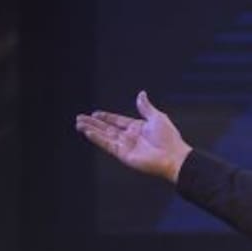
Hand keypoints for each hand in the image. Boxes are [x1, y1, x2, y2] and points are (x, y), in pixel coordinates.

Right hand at [75, 91, 192, 183]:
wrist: (173, 156)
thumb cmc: (169, 138)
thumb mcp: (157, 117)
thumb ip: (146, 107)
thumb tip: (141, 94)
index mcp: (138, 127)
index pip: (118, 121)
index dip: (107, 117)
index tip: (96, 113)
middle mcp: (130, 136)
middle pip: (107, 128)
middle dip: (94, 123)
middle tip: (80, 118)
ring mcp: (125, 146)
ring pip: (104, 136)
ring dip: (91, 130)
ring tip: (78, 124)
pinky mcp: (122, 154)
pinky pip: (106, 144)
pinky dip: (96, 138)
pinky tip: (87, 132)